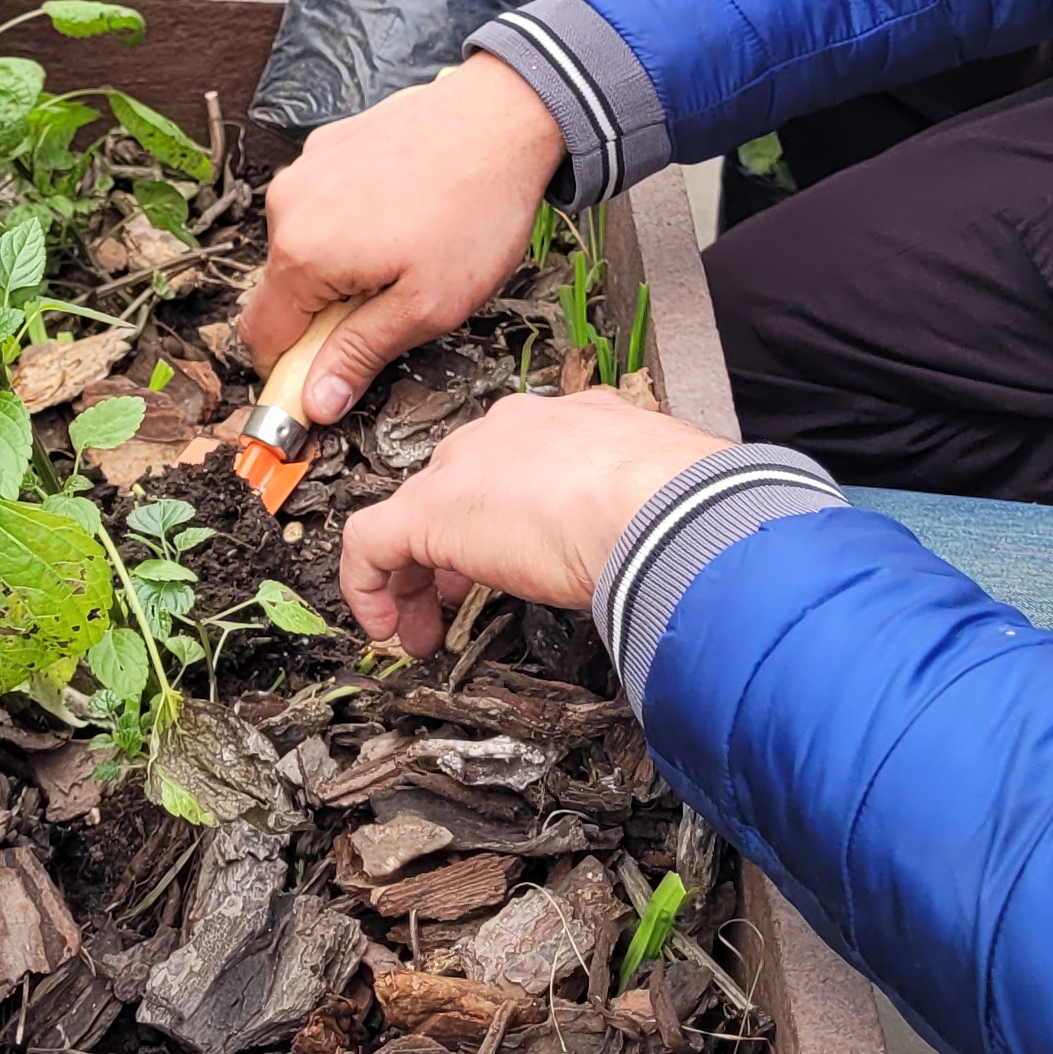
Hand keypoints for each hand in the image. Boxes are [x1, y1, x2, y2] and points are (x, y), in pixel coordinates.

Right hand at [239, 58, 566, 429]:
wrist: (506, 114)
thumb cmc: (474, 209)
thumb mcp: (427, 305)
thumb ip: (360, 354)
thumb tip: (315, 403)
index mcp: (300, 254)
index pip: (261, 337)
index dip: (292, 369)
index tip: (329, 377)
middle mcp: (287, 206)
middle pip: (284, 290)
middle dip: (327, 311)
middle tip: (395, 305)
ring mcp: (306, 169)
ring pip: (306, 245)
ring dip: (343, 263)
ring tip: (409, 250)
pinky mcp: (330, 145)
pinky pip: (324, 204)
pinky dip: (353, 221)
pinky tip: (406, 212)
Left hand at [341, 389, 725, 657]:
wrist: (663, 508)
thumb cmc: (683, 510)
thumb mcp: (662, 503)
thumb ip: (643, 518)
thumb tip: (660, 554)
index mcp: (573, 425)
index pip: (518, 463)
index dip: (505, 520)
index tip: (516, 561)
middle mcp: (512, 432)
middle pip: (459, 485)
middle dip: (455, 549)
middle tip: (460, 600)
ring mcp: (467, 467)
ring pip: (414, 513)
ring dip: (416, 577)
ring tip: (423, 628)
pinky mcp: (429, 511)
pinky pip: (371, 543)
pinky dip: (369, 588)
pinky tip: (389, 628)